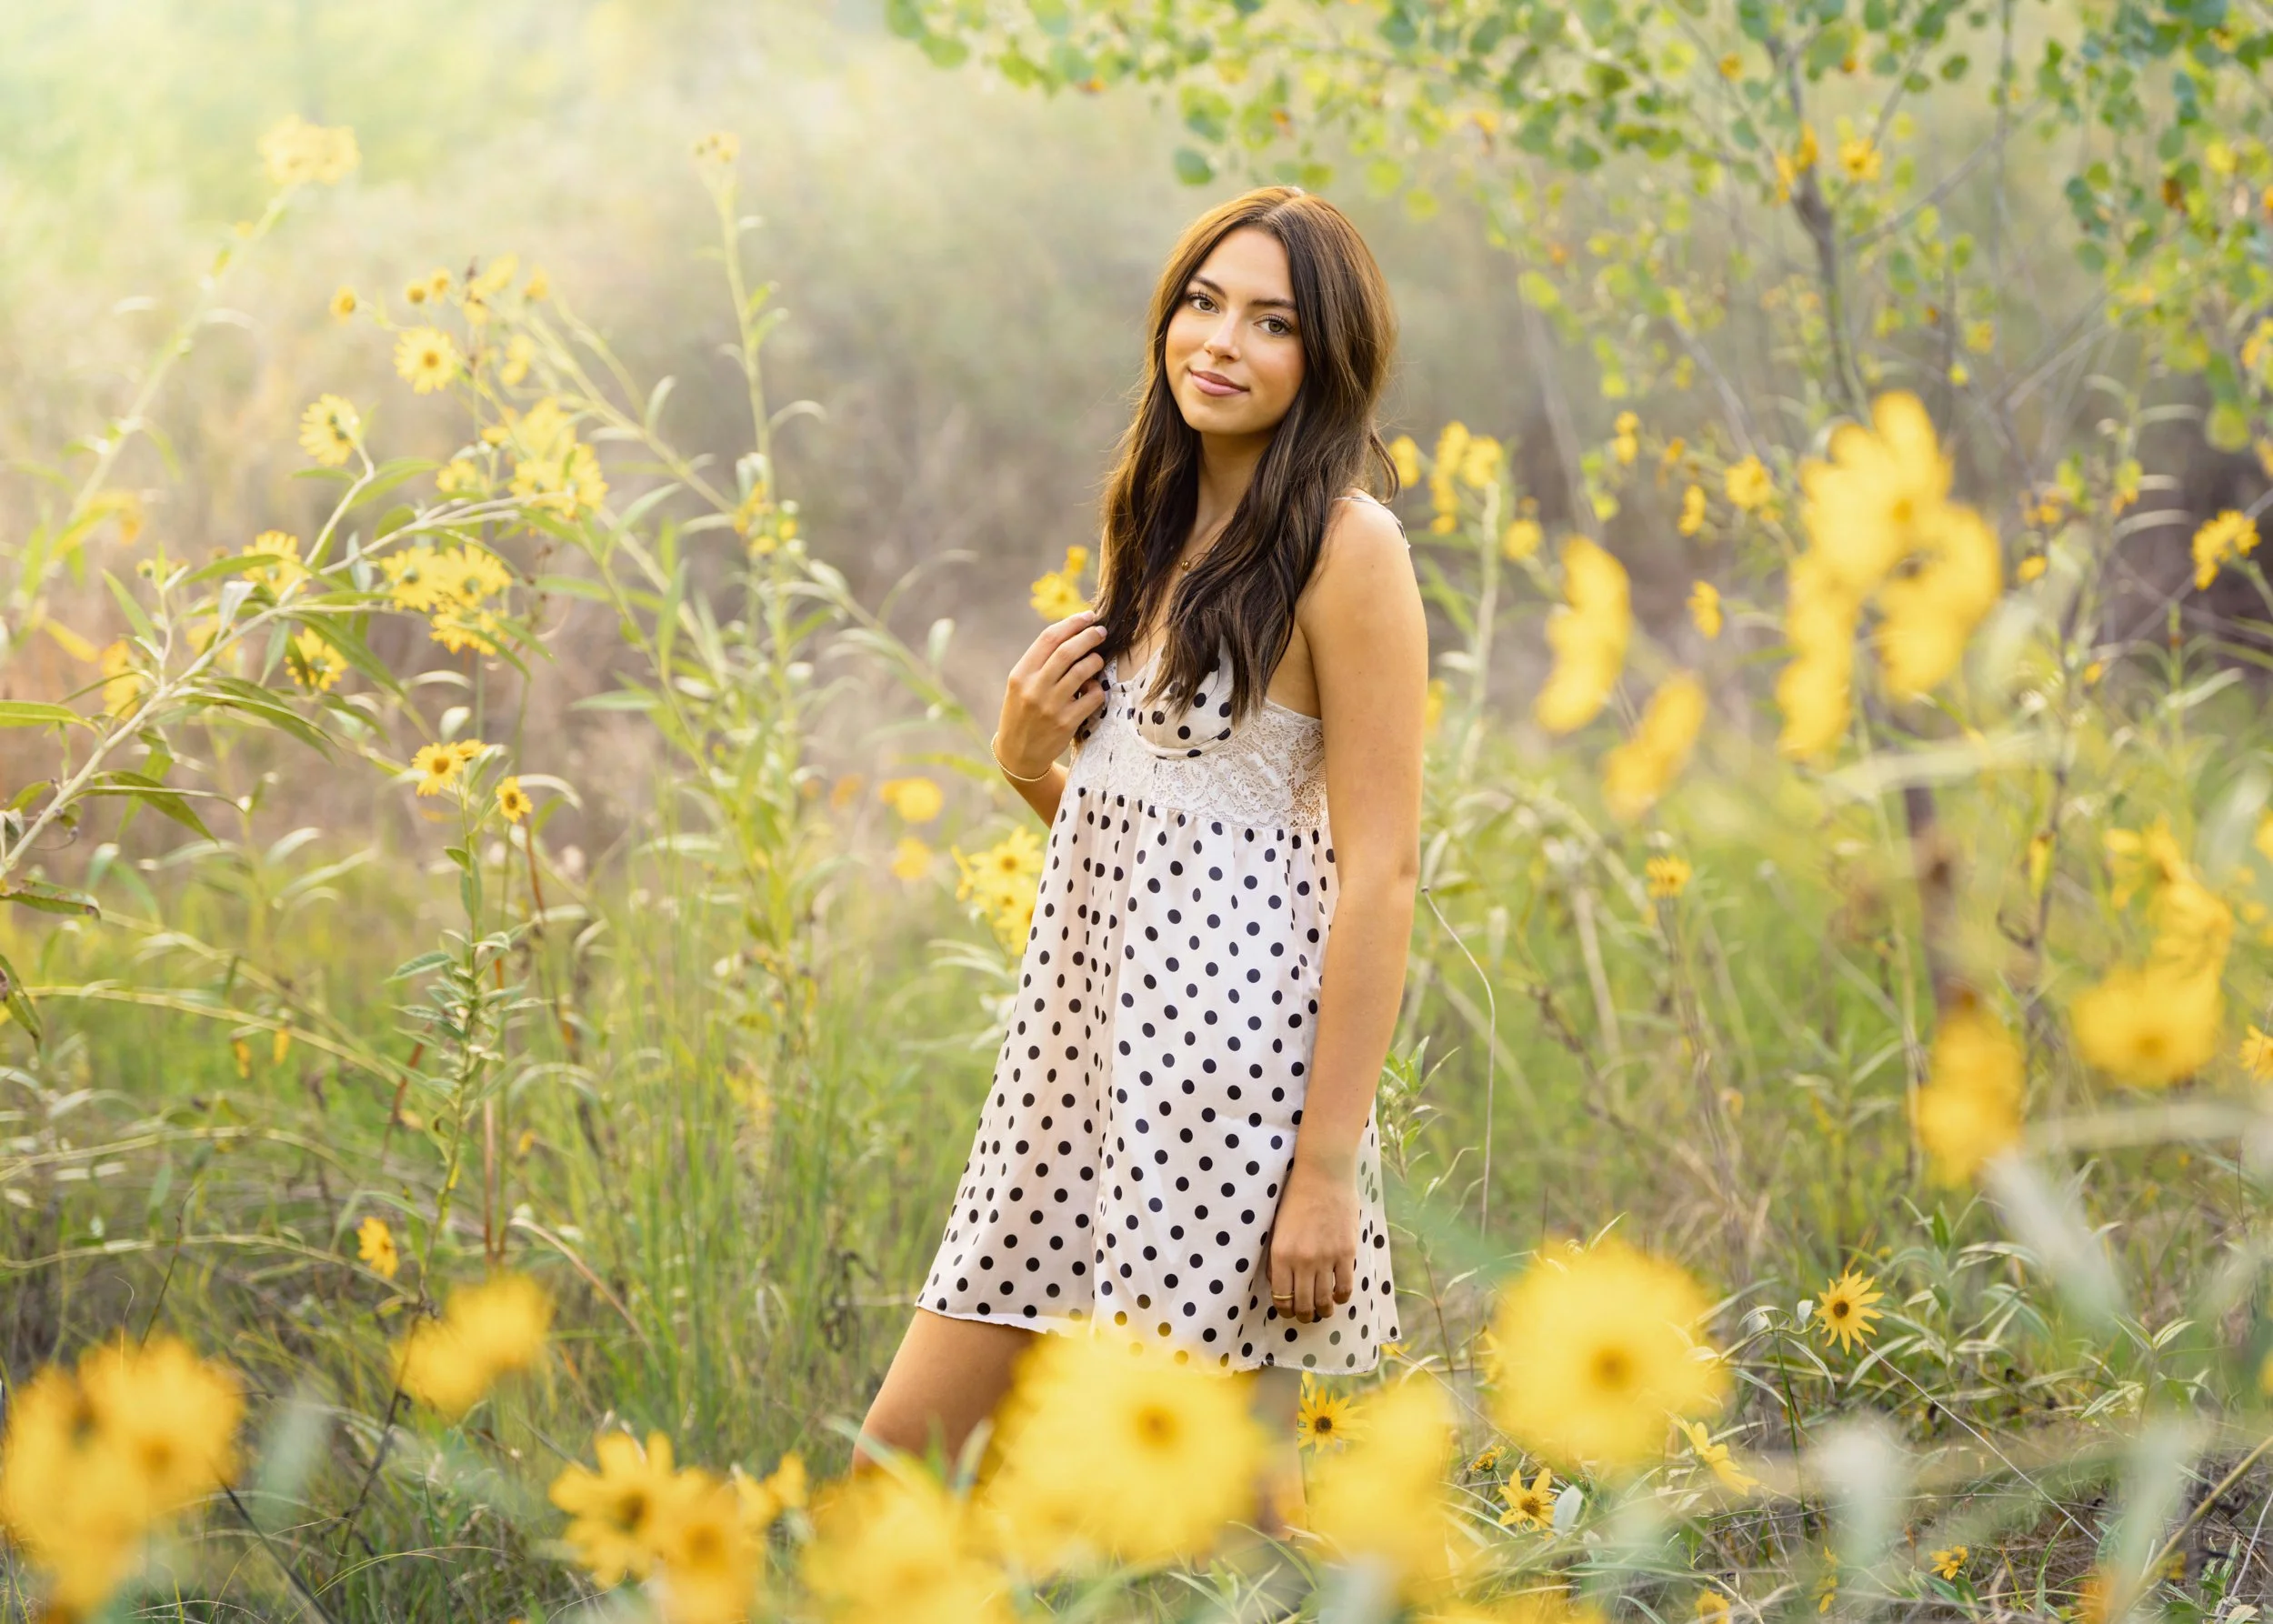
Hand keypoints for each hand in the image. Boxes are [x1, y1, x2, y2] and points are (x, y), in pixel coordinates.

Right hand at [995, 608, 1109, 776]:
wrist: (1018, 754)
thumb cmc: (1022, 712)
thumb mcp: (1020, 685)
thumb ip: (1040, 662)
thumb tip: (1073, 634)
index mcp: (1020, 674)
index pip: (1048, 639)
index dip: (1071, 623)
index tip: (1088, 616)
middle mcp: (1033, 688)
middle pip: (1067, 651)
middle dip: (1089, 636)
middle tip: (1101, 632)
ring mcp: (1050, 706)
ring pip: (1083, 671)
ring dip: (1095, 661)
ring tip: (1098, 660)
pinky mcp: (1066, 723)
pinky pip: (1092, 697)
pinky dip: (1097, 688)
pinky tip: (1093, 689)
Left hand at [1266, 1154, 1359, 1324]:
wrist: (1323, 1174)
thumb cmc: (1296, 1197)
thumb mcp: (1277, 1228)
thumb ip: (1278, 1257)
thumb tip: (1280, 1283)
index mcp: (1280, 1254)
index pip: (1281, 1297)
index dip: (1285, 1310)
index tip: (1288, 1311)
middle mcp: (1302, 1261)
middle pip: (1303, 1304)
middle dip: (1304, 1315)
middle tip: (1306, 1316)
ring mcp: (1326, 1258)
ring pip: (1324, 1300)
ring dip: (1323, 1310)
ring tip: (1323, 1310)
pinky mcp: (1346, 1253)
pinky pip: (1345, 1287)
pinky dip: (1341, 1297)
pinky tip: (1338, 1295)